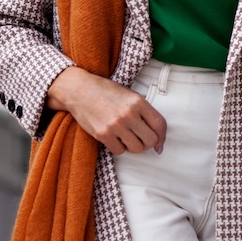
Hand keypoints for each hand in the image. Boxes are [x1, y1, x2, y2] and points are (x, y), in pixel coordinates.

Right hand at [47, 66, 167, 154]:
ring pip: (136, 148)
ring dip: (133, 146)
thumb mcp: (129, 95)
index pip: (160, 124)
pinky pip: (119, 151)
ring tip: (127, 138)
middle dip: (148, 143)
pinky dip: (119, 147)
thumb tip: (157, 136)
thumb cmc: (106, 92)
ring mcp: (116, 125)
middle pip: (150, 140)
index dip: (162, 137)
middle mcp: (129, 114)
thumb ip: (143, 112)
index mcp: (139, 102)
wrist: (79, 90)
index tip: (159, 142)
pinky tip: (115, 138)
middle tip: (141, 139)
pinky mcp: (103, 134)